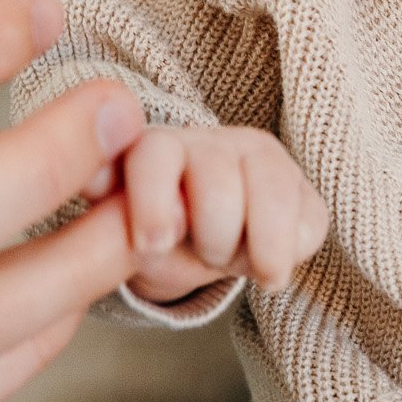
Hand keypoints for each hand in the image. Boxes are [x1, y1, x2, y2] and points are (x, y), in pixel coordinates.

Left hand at [120, 124, 327, 303]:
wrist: (198, 248)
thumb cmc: (155, 238)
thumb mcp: (117, 231)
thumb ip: (106, 204)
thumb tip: (92, 173)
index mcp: (155, 149)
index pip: (156, 156)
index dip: (154, 203)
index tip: (152, 245)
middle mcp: (209, 142)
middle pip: (220, 189)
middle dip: (211, 239)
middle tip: (202, 251)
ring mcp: (259, 158)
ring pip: (271, 196)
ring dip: (255, 247)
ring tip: (236, 259)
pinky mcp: (301, 186)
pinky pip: (309, 222)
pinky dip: (289, 251)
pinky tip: (268, 256)